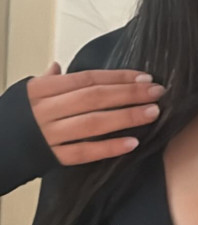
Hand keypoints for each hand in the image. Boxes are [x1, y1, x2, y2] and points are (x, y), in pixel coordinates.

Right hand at [25, 62, 165, 165]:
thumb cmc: (11, 118)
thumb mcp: (24, 93)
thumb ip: (46, 81)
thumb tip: (57, 67)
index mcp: (43, 90)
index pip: (88, 79)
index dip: (118, 77)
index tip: (145, 77)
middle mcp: (47, 110)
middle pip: (95, 98)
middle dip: (129, 93)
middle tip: (157, 92)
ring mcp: (50, 135)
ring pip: (93, 123)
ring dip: (126, 117)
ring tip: (152, 113)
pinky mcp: (52, 157)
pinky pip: (84, 152)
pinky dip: (109, 148)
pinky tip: (132, 142)